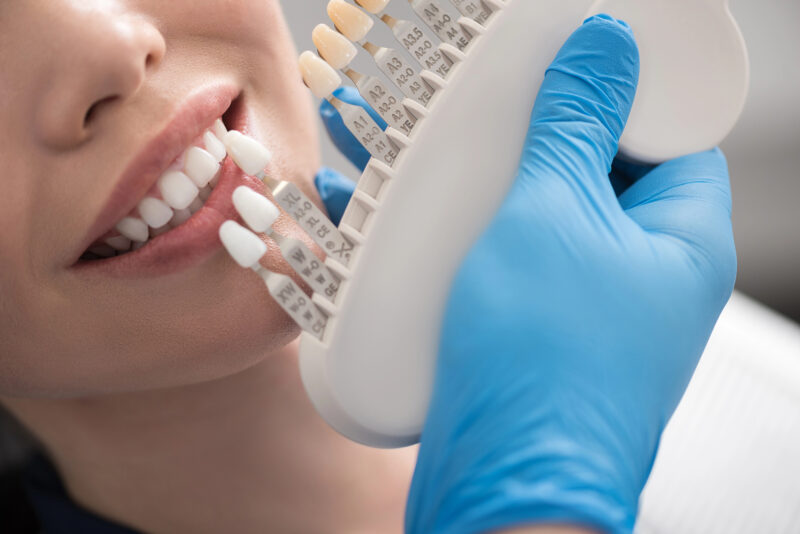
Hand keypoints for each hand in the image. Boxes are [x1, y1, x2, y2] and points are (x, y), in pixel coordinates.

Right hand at [316, 15, 735, 532]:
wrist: (501, 484)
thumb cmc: (545, 366)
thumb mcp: (555, 215)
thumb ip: (577, 128)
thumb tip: (604, 54)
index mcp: (681, 239)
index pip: (672, 137)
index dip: (623, 96)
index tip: (566, 74)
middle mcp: (643, 276)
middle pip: (597, 177)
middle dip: (535, 140)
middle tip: (489, 114)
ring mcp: (588, 308)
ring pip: (541, 222)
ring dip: (485, 188)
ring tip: (428, 157)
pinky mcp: (536, 335)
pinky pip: (506, 265)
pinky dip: (465, 239)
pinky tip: (406, 221)